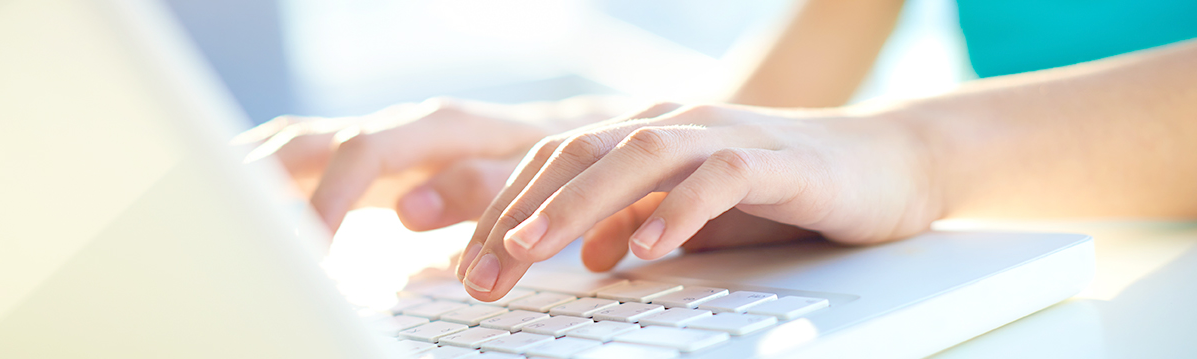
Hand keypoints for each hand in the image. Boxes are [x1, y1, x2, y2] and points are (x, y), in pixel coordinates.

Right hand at [234, 98, 602, 232]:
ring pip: (293, 146)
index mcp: (432, 127)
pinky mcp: (363, 164)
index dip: (329, 198)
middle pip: (309, 141)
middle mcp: (395, 128)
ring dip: (247, 175)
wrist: (557, 141)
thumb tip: (409, 209)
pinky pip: (301, 166)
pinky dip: (261, 182)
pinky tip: (232, 206)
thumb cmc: (544, 162)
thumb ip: (476, 187)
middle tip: (222, 229)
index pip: (361, 152)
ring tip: (201, 212)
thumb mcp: (526, 173)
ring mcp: (374, 143)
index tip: (309, 250)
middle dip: (260, 181)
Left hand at [457, 102, 942, 299]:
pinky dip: (680, 211)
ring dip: (580, 203)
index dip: (504, 211)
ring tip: (536, 249)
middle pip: (579, 155)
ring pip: (638, 156)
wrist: (884, 163)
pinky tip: (649, 248)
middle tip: (479, 272)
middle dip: (521, 214)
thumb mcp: (695, 214)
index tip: (467, 266)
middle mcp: (676, 125)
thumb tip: (589, 257)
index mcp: (645, 135)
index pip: (555, 165)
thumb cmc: (782, 190)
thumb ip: (640, 223)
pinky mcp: (778, 160)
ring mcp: (725, 136)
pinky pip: (721, 178)